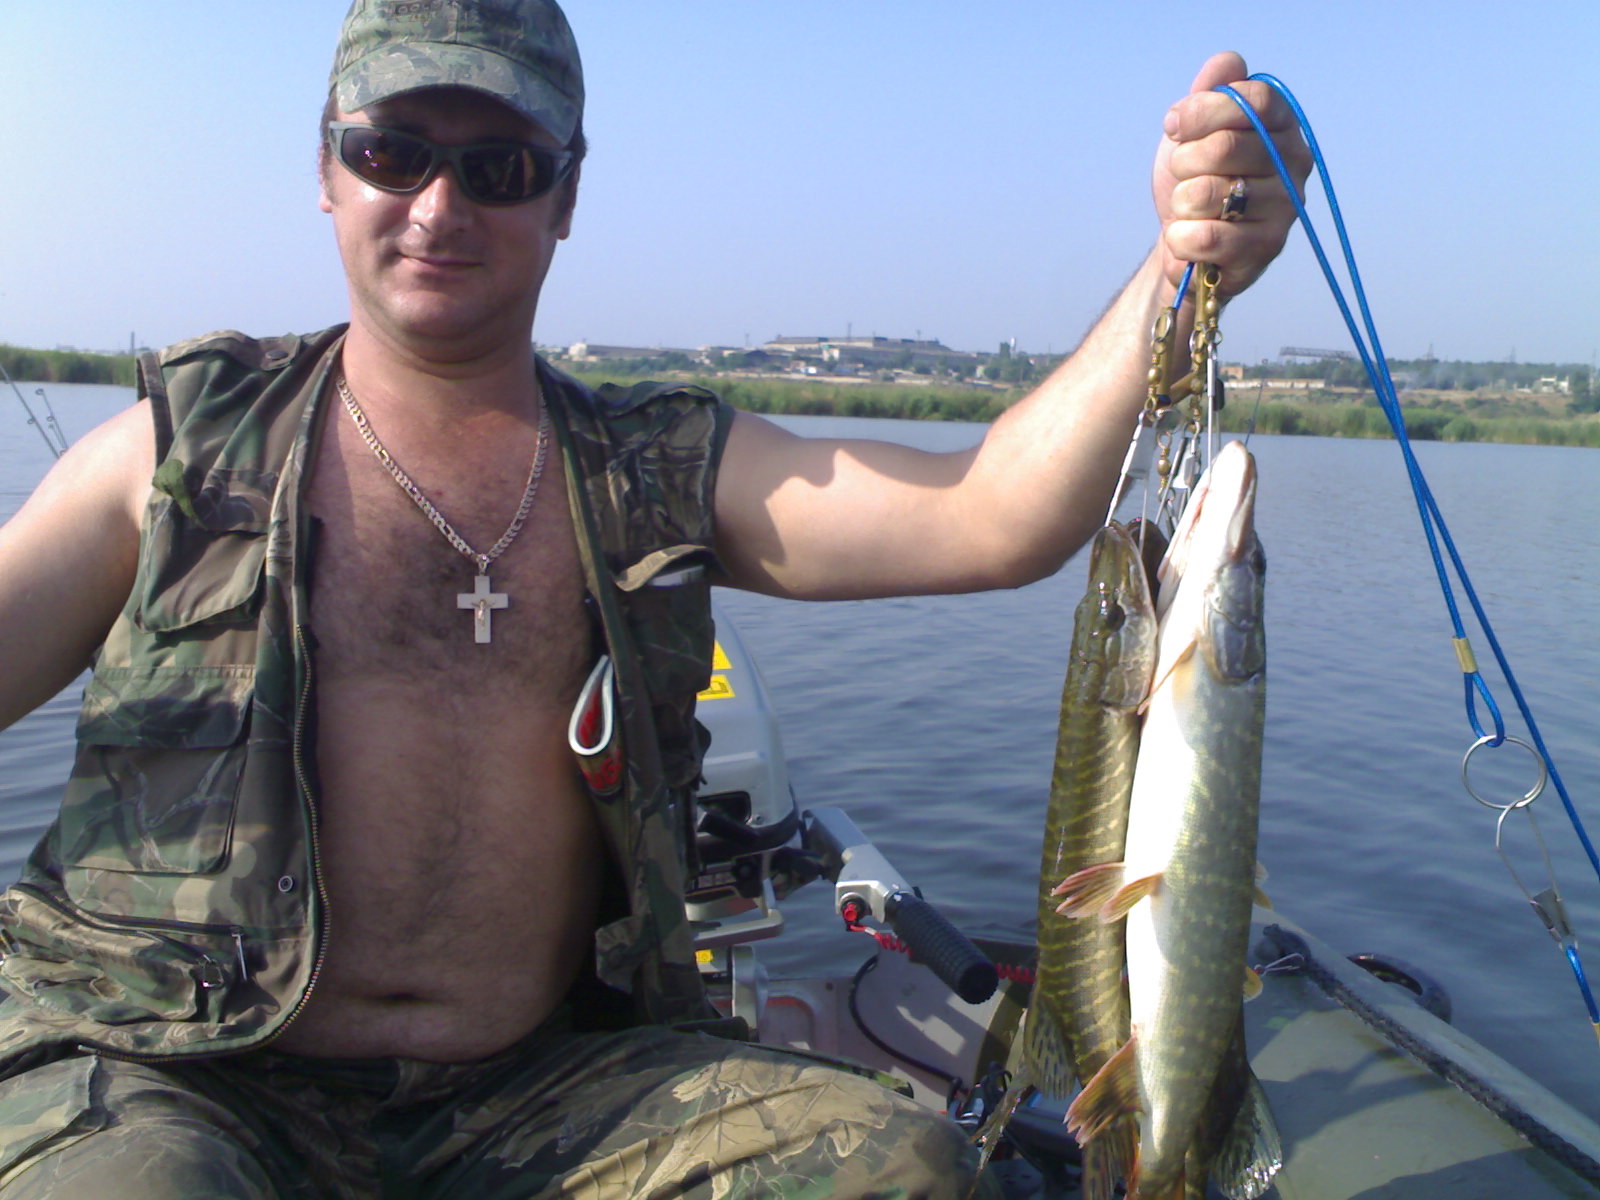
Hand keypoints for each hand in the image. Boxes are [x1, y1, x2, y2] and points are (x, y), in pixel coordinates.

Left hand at [1151, 52, 1310, 298]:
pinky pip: (1206, 236)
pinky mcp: (1268, 247)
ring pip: (1210, 193)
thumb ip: (1210, 94)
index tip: (1173, 125)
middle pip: (1225, 146)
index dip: (1204, 110)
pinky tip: (1187, 238)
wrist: (1187, 246)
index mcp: (1281, 124)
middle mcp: (1294, 161)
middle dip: (1184, 161)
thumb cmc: (1196, 181)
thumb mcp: (1195, 132)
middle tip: (1182, 174)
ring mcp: (1285, 206)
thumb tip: (1227, 63)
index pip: (1253, 100)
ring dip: (1181, 202)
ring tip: (1189, 209)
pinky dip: (1181, 238)